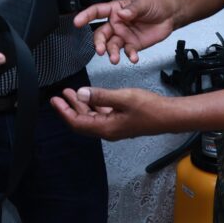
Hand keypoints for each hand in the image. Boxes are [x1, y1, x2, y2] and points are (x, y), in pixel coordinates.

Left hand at [50, 86, 170, 139]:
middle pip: (82, 121)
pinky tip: (90, 96)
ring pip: (91, 117)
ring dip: (80, 104)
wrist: (168, 116)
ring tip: (70, 92)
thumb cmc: (149, 108)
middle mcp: (108, 130)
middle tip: (58, 96)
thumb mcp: (123, 98)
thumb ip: (100, 96)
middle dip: (69, 107)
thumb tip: (80, 94)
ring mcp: (114, 126)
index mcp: (106, 127)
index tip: (55, 101)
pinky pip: (101, 114)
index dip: (64, 112)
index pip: (77, 122)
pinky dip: (92, 105)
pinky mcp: (120, 121)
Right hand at [73, 0, 174, 63]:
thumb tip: (121, 14)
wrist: (169, 15)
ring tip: (115, 59)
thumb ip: (132, 9)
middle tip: (100, 50)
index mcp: (116, 10)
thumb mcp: (143, 3)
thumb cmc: (154, 5)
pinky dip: (129, 56)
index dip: (85, 16)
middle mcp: (116, 24)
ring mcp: (123, 35)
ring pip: (111, 46)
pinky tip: (133, 58)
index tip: (77, 22)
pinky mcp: (132, 45)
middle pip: (101, 34)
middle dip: (98, 43)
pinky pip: (127, 51)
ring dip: (111, 53)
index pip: (97, 12)